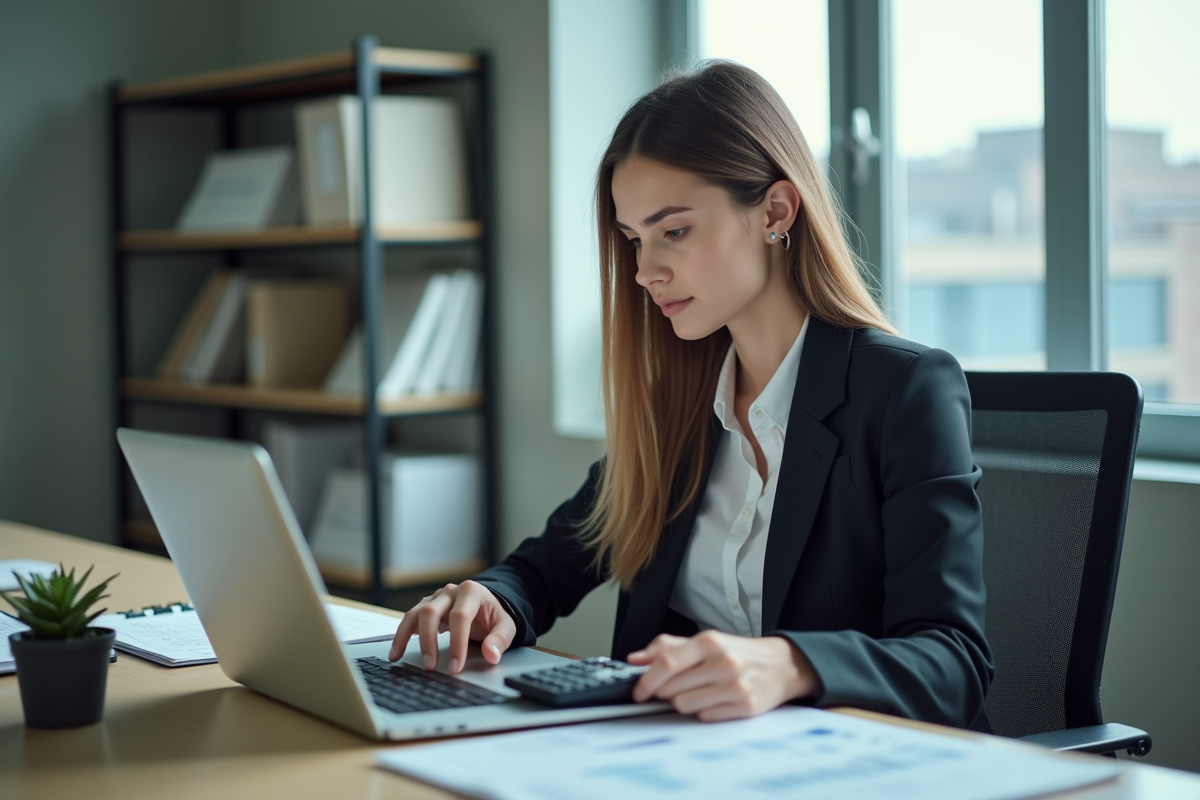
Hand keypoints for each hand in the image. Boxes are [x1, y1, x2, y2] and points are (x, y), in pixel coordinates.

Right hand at [388, 580, 515, 674]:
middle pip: (431, 612)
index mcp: (471, 592)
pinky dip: (401, 635)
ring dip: (405, 636)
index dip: (457, 643)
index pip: (460, 617)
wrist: (488, 604)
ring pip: (414, 613)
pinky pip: (409, 619)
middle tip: (430, 666)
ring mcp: (436, 598)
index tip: (456, 667)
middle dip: (428, 641)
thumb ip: (500, 640)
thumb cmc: (494, 615)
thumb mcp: (506, 626)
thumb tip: (491, 655)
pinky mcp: (426, 606)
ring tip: (398, 657)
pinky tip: (396, 651)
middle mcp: (450, 591)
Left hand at [627, 630, 819, 721]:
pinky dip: (704, 711)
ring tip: (699, 691)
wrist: (782, 665)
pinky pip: (706, 717)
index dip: (646, 680)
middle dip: (666, 692)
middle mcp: (723, 662)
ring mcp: (735, 686)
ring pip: (685, 706)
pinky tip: (716, 700)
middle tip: (674, 687)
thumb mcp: (706, 641)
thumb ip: (668, 647)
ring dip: (684, 702)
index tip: (639, 691)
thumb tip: (635, 659)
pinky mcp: (745, 707)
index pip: (667, 662)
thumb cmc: (739, 653)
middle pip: (672, 688)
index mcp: (709, 641)